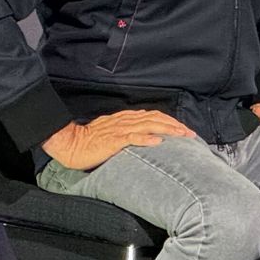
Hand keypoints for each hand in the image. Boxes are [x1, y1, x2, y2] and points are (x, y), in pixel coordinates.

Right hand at [41, 109, 196, 170]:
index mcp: (125, 119)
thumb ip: (128, 132)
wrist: (69, 144)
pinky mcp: (113, 140)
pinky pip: (132, 137)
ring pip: (148, 125)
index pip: (153, 116)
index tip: (183, 128)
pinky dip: (146, 138)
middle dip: (175, 125)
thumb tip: (145, 136)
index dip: (170, 120)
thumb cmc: (89, 141)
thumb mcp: (112, 133)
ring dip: (167, 129)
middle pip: (155, 119)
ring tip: (181, 135)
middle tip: (190, 133)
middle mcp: (124, 121)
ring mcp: (119, 130)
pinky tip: (158, 141)